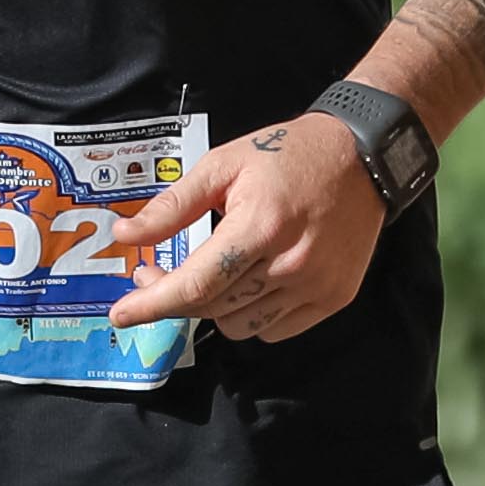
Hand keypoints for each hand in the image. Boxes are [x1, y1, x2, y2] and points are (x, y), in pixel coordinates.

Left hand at [106, 115, 384, 345]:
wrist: (364, 157)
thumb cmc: (288, 155)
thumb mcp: (223, 166)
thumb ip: (173, 206)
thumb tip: (124, 235)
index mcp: (260, 227)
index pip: (196, 284)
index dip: (153, 303)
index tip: (120, 314)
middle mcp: (290, 265)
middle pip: (212, 308)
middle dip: (173, 297)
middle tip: (154, 273)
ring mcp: (317, 287)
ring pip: (240, 326)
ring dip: (212, 309)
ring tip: (206, 276)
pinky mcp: (335, 298)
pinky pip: (274, 331)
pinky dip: (250, 317)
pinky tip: (247, 285)